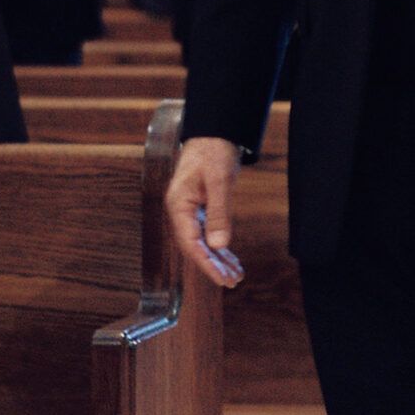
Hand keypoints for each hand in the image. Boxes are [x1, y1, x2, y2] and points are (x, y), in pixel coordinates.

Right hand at [165, 136, 245, 287]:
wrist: (213, 133)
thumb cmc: (213, 152)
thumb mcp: (219, 182)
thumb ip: (219, 213)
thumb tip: (218, 245)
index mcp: (179, 206)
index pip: (191, 243)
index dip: (207, 264)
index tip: (222, 279)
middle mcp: (181, 211)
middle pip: (196, 246)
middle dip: (214, 266)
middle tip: (233, 282)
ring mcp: (189, 211)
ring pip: (203, 242)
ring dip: (219, 259)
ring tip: (236, 276)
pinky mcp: (200, 208)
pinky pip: (208, 233)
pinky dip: (220, 247)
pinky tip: (231, 259)